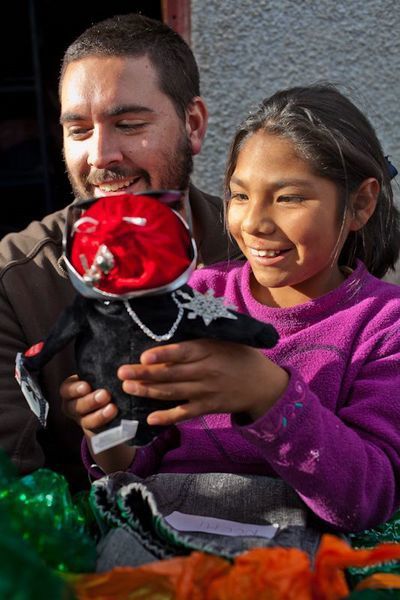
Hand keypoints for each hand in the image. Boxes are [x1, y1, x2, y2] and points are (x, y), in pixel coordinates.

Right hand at [60, 375, 135, 472]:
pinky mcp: (95, 431)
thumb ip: (100, 372)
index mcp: (71, 390)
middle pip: (76, 406)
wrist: (111, 406)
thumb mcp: (98, 376)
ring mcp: (83, 420)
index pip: (67, 390)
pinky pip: (99, 431)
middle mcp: (73, 406)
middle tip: (105, 395)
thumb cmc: (103, 383)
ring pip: (86, 421)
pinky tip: (117, 419)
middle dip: (90, 401)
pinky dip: (108, 425)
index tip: (86, 386)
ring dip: (99, 415)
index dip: (75, 390)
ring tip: (113, 408)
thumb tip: (115, 360)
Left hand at [118, 339, 288, 426]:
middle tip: (121, 373)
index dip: (163, 355)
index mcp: (209, 350)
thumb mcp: (224, 339)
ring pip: (173, 392)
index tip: (144, 356)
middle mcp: (206, 371)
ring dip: (148, 391)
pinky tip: (150, 419)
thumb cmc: (239, 355)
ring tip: (128, 388)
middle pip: (171, 374)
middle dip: (144, 374)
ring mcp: (206, 391)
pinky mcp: (208, 407)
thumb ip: (200, 336)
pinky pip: (185, 413)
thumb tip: (172, 321)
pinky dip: (168, 417)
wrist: (263, 384)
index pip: (183, 352)